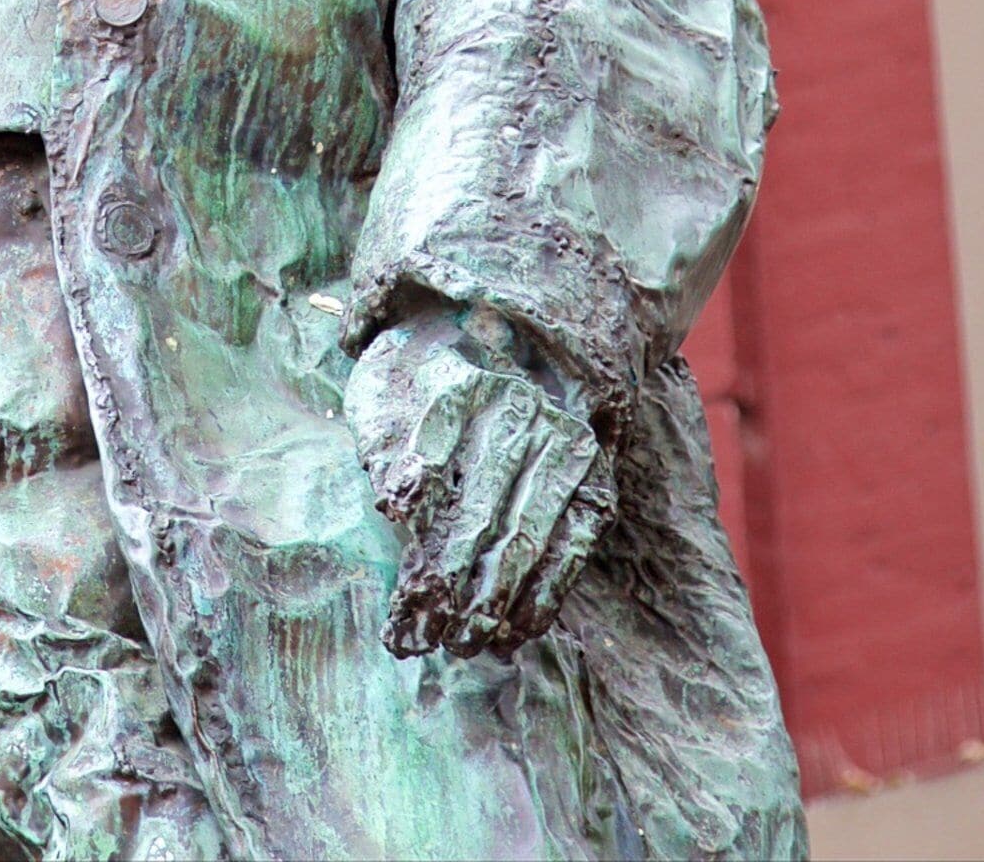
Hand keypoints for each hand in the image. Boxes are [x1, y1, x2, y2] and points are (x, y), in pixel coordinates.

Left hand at [347, 304, 611, 658]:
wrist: (512, 338)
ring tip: (463, 645)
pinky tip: (516, 632)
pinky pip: (573, 545)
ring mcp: (565, 445)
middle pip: (480, 515)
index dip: (414, 541)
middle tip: (426, 639)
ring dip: (494, 602)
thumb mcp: (390, 394)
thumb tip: (397, 508)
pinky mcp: (593, 478)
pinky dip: (544, 594)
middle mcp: (521, 413)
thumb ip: (391, 448)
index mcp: (462, 385)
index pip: (432, 474)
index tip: (397, 595)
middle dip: (450, 587)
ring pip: (527, 537)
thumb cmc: (426, 381)